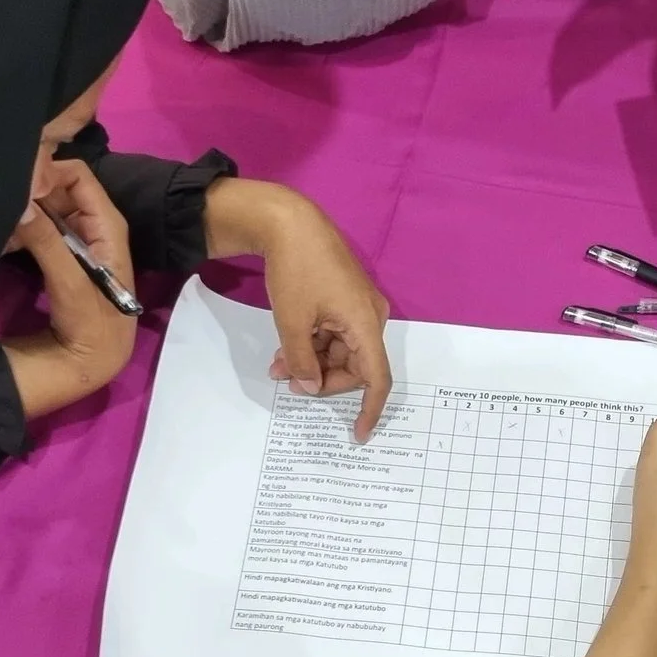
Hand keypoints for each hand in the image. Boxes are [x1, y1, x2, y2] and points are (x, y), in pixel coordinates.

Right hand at [1, 159, 140, 420]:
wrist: (90, 360)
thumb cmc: (91, 323)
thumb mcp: (72, 284)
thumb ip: (48, 243)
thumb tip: (22, 203)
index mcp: (108, 224)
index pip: (79, 175)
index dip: (50, 170)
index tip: (17, 179)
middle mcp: (95, 223)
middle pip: (60, 187)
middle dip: (32, 189)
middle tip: (0, 199)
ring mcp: (78, 237)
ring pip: (47, 206)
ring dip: (25, 210)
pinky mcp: (62, 252)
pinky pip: (41, 226)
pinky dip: (23, 227)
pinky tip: (2, 236)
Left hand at [205, 179, 393, 440]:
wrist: (290, 222)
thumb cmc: (296, 271)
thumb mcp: (293, 323)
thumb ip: (303, 362)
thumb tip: (310, 388)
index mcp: (366, 323)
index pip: (377, 378)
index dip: (369, 409)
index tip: (357, 434)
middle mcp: (370, 316)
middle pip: (355, 365)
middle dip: (322, 378)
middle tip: (287, 381)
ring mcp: (358, 305)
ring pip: (341, 350)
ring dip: (313, 361)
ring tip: (279, 364)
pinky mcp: (345, 297)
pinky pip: (335, 332)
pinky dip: (314, 343)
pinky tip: (288, 346)